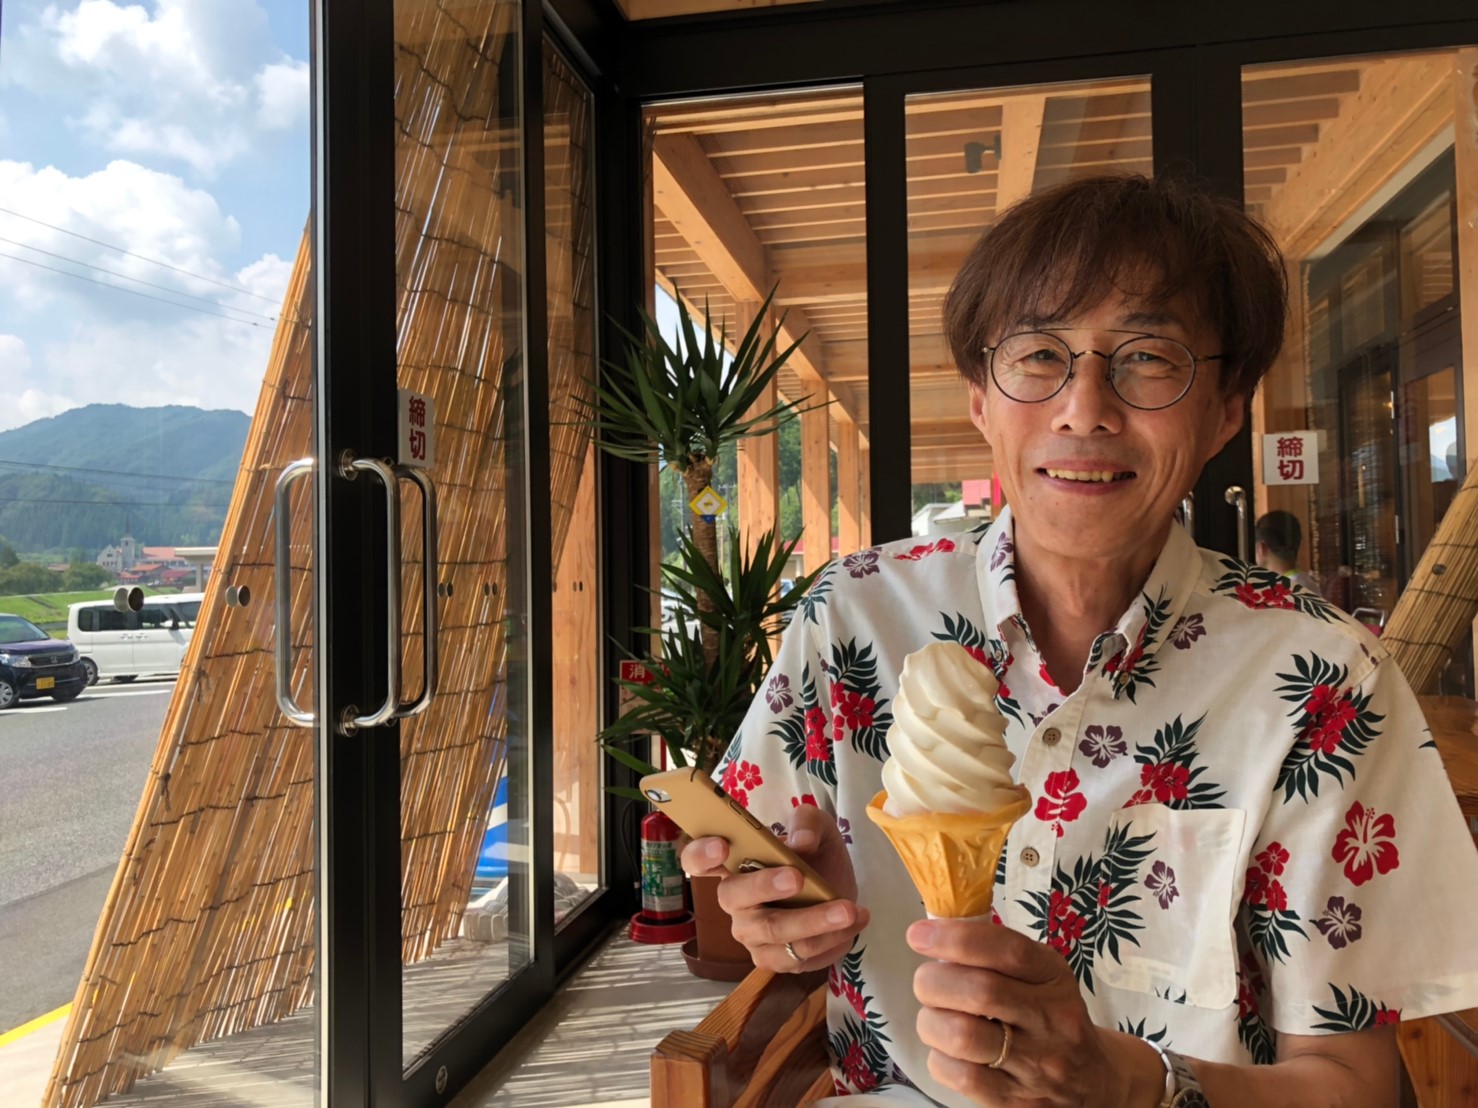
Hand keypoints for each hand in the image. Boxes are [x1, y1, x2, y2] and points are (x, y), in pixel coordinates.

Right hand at [679, 802, 868, 972]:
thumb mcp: (818, 828)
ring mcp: (750, 932)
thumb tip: (800, 842)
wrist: (840, 891)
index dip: (701, 853)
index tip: (722, 846)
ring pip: (771, 931)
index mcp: (735, 861)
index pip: (697, 858)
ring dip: (812, 922)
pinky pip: (796, 956)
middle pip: (733, 896)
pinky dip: (829, 940)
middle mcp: (734, 899)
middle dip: (765, 886)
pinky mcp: (773, 958)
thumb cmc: (817, 856)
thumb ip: (808, 824)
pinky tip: (853, 922)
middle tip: (797, 877)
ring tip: (848, 909)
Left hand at [907, 918, 1160, 1106]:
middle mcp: (1049, 1019)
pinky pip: (959, 1075)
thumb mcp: (1039, 976)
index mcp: (1052, 977)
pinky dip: (939, 1058)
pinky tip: (947, 1052)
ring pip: (962, 1036)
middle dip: (934, 981)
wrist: (1093, 1081)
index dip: (957, 939)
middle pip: (979, 992)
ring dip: (931, 1022)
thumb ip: (994, 954)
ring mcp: (1035, 1064)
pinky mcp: (1015, 1100)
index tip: (919, 935)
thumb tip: (934, 931)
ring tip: (935, 1018)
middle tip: (926, 983)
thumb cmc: (1049, 1017)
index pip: (1007, 951)